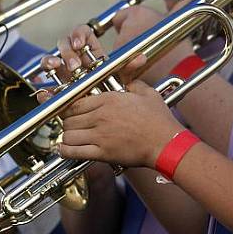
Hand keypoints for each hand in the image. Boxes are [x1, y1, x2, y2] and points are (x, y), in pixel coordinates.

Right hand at [40, 24, 146, 89]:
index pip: (81, 34)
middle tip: (74, 66)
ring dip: (50, 61)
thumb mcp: (124, 80)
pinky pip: (46, 89)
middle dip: (67, 53)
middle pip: (64, 45)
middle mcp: (76, 62)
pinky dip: (43, 91)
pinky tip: (44, 92)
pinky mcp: (58, 94)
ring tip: (55, 67)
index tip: (80, 45)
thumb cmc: (117, 93)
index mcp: (91, 53)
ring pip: (51, 62)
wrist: (112, 115)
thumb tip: (140, 58)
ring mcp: (65, 77)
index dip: (78, 35)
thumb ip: (130, 68)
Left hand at [59, 80, 183, 167]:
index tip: (70, 112)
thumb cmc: (159, 120)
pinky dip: (66, 151)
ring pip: (67, 135)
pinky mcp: (102, 153)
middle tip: (72, 126)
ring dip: (67, 137)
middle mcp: (100, 116)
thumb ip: (132, 82)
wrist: (166, 143)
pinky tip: (66, 150)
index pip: (75, 102)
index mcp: (108, 99)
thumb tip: (127, 80)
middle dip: (68, 123)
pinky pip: (73, 152)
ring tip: (71, 138)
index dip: (69, 108)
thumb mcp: (147, 93)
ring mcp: (99, 135)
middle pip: (68, 118)